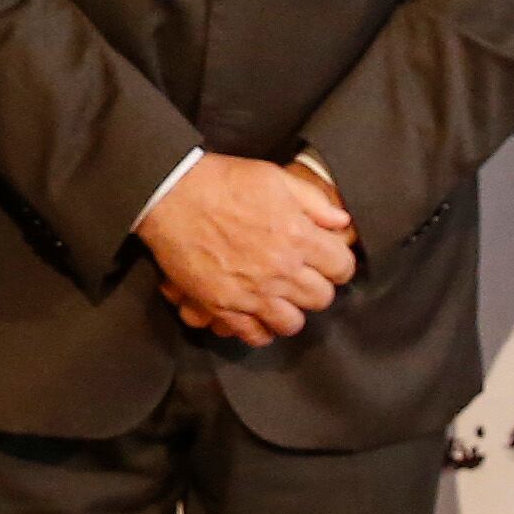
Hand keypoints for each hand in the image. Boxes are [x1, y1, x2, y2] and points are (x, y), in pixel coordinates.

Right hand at [137, 154, 353, 343]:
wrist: (171, 195)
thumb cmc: (222, 181)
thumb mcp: (275, 178)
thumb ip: (314, 202)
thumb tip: (342, 223)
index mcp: (298, 236)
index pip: (342, 267)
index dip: (338, 264)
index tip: (328, 261)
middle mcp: (280, 269)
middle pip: (321, 298)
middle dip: (317, 287)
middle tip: (303, 277)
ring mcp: (251, 292)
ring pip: (292, 323)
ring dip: (290, 311)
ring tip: (280, 298)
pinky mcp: (223, 305)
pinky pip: (254, 335)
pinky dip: (260, 329)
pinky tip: (257, 314)